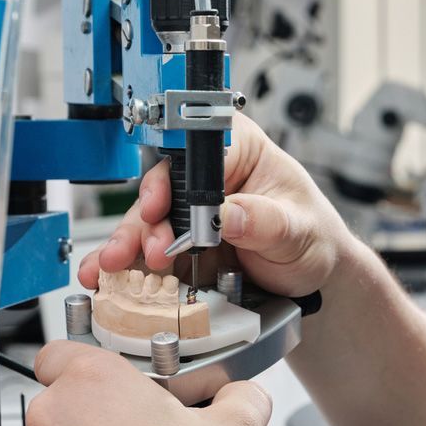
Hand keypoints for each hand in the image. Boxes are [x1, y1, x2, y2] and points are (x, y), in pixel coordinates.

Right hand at [78, 113, 355, 296]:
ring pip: (147, 220)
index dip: (174, 178)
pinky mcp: (181, 243)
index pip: (197, 152)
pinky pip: (148, 249)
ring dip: (128, 244)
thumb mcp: (299, 229)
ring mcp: (191, 210)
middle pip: (163, 187)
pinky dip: (129, 264)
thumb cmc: (314, 237)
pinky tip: (110, 276)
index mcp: (240, 149)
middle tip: (146, 250)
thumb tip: (229, 214)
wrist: (314, 276)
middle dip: (146, 220)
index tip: (160, 205)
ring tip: (114, 267)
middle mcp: (208, 174)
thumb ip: (265, 221)